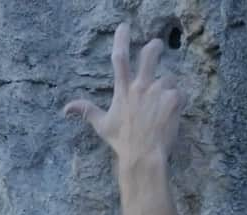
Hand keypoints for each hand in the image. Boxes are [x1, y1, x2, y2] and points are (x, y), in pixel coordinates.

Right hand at [65, 24, 182, 173]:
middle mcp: (141, 86)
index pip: (120, 58)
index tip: (124, 27)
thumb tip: (65, 109)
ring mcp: (158, 91)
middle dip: (155, 47)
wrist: (143, 156)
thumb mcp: (102, 126)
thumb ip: (86, 111)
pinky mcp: (174, 99)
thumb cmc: (122, 143)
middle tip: (157, 47)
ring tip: (162, 109)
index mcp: (123, 90)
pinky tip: (172, 116)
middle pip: (150, 54)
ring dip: (168, 89)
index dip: (121, 39)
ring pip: (169, 78)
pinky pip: (181, 93)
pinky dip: (179, 103)